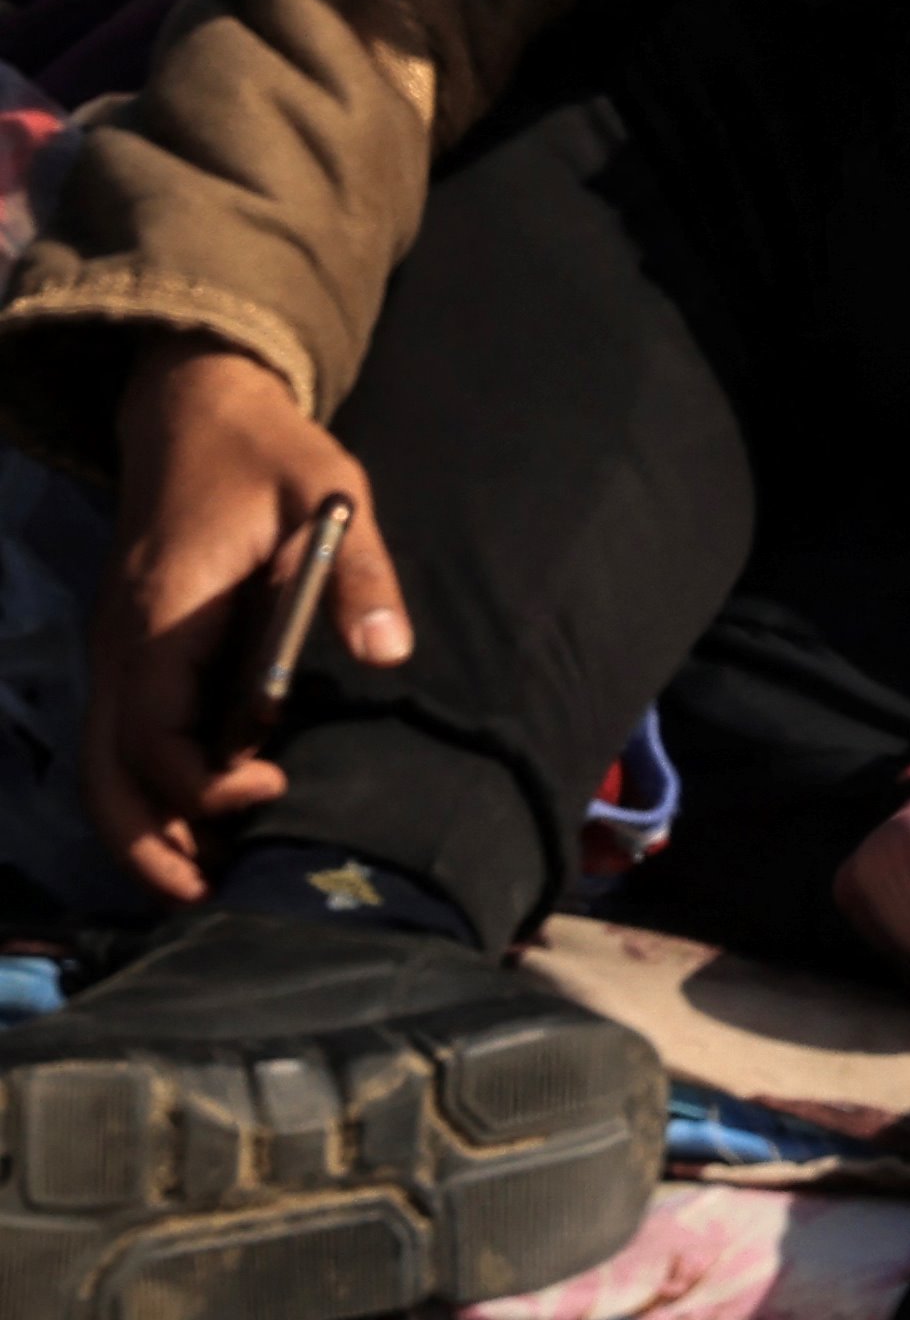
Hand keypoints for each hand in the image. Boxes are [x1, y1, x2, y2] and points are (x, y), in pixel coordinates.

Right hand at [87, 341, 399, 902]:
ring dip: (151, 836)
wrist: (199, 413)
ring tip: (217, 894)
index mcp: (157, 620)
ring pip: (109, 774)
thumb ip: (359, 577)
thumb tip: (391, 652)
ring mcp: (123, 661)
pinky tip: (214, 836)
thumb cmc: (269, 458)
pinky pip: (132, 750)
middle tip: (221, 906)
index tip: (273, 793)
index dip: (203, 783)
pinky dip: (158, 801)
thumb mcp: (330, 500)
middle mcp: (122, 652)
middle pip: (109, 778)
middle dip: (153, 848)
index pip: (154, 732)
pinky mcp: (140, 664)